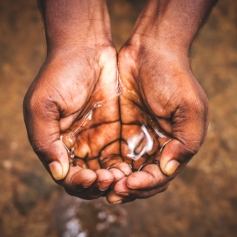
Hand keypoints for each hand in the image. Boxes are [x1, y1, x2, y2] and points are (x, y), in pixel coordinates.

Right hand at [23, 0, 130, 199]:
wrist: (87, 49)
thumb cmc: (60, 74)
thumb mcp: (42, 106)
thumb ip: (45, 141)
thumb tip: (58, 173)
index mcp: (58, 143)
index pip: (68, 176)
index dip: (78, 183)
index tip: (90, 178)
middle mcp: (79, 144)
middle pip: (89, 178)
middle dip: (99, 185)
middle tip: (109, 179)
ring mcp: (99, 137)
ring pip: (107, 170)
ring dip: (114, 179)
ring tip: (122, 176)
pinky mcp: (116, 129)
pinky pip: (122, 153)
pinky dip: (126, 164)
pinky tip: (132, 166)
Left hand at [107, 44, 208, 203]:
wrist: (149, 51)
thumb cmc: (173, 77)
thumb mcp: (190, 108)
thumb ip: (186, 142)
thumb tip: (168, 170)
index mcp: (173, 145)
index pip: (160, 176)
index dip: (146, 185)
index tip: (130, 184)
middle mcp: (154, 145)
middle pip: (141, 177)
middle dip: (128, 188)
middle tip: (113, 192)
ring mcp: (135, 137)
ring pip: (124, 169)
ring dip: (114, 180)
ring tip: (101, 184)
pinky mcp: (119, 128)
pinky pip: (111, 151)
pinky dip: (105, 163)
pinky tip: (95, 168)